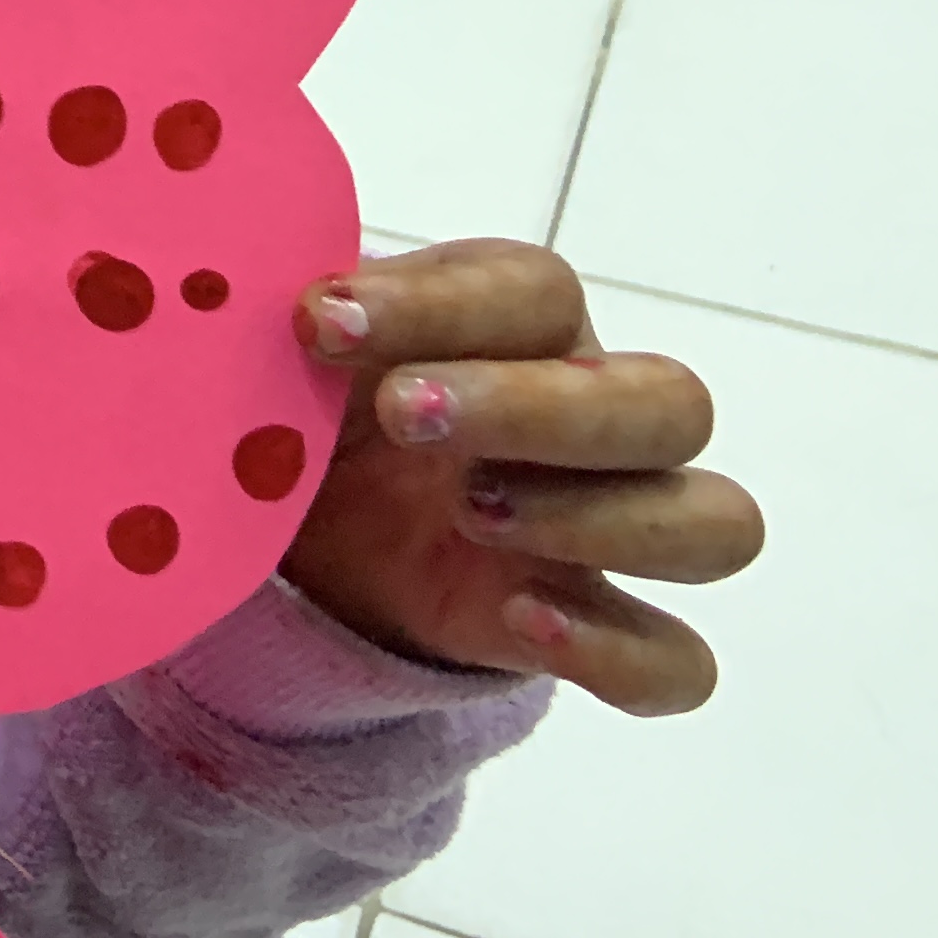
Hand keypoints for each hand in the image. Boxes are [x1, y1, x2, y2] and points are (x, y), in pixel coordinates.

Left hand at [280, 240, 760, 717]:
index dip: (437, 302)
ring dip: (604, 516)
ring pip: (712, 522)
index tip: (316, 319)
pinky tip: (521, 621)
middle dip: (536, 405)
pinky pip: (677, 661)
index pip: (535, 290)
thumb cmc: (319, 408)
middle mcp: (593, 420)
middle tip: (404, 413)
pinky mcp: (592, 633)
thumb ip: (290, 314)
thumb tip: (225, 276)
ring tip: (468, 511)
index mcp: (522, 328)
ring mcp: (609, 533)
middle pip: (664, 400)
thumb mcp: (295, 358)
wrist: (306, 537)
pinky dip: (617, 649)